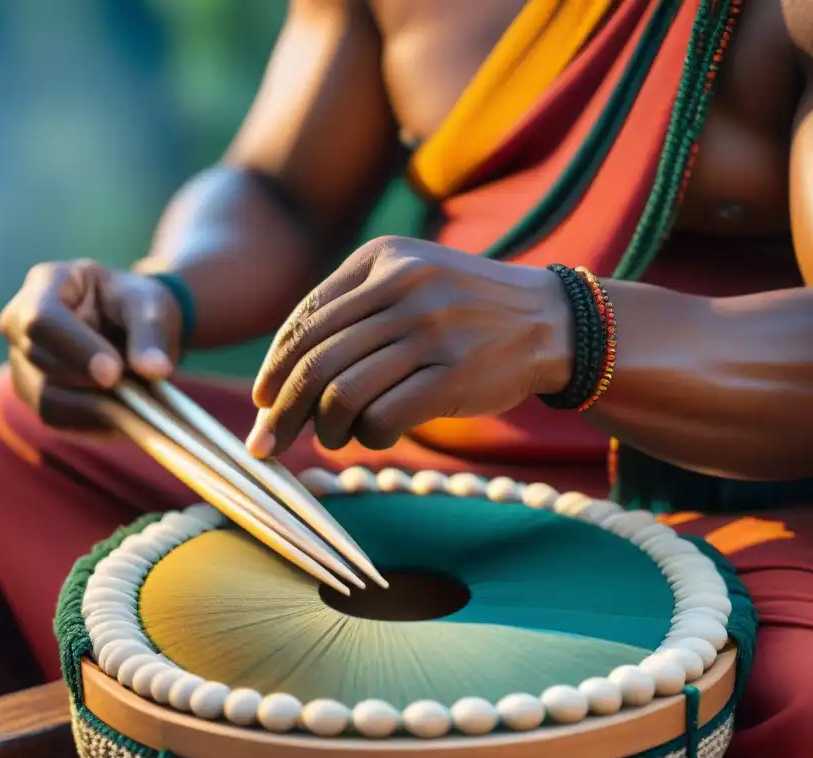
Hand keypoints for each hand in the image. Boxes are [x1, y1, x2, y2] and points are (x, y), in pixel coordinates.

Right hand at [0, 259, 183, 432]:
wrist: (129, 325)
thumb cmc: (135, 304)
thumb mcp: (151, 305)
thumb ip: (151, 333)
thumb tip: (154, 370)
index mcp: (47, 282)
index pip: (43, 318)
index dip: (75, 348)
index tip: (114, 373)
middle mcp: (20, 322)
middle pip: (40, 360)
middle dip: (90, 383)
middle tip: (139, 394)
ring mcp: (20, 361)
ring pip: (44, 397)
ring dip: (94, 407)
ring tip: (136, 402)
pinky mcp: (34, 394)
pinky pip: (56, 419)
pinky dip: (93, 423)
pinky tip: (124, 416)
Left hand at [247, 236, 571, 456]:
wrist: (552, 319)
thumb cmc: (464, 307)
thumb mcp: (409, 277)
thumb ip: (351, 307)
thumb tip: (283, 376)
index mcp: (381, 259)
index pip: (305, 322)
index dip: (275, 368)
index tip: (262, 400)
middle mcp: (403, 287)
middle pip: (315, 362)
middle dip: (282, 411)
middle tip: (266, 443)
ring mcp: (431, 330)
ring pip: (342, 394)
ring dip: (325, 428)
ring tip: (331, 438)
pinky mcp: (455, 374)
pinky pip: (384, 417)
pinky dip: (368, 435)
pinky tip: (375, 435)